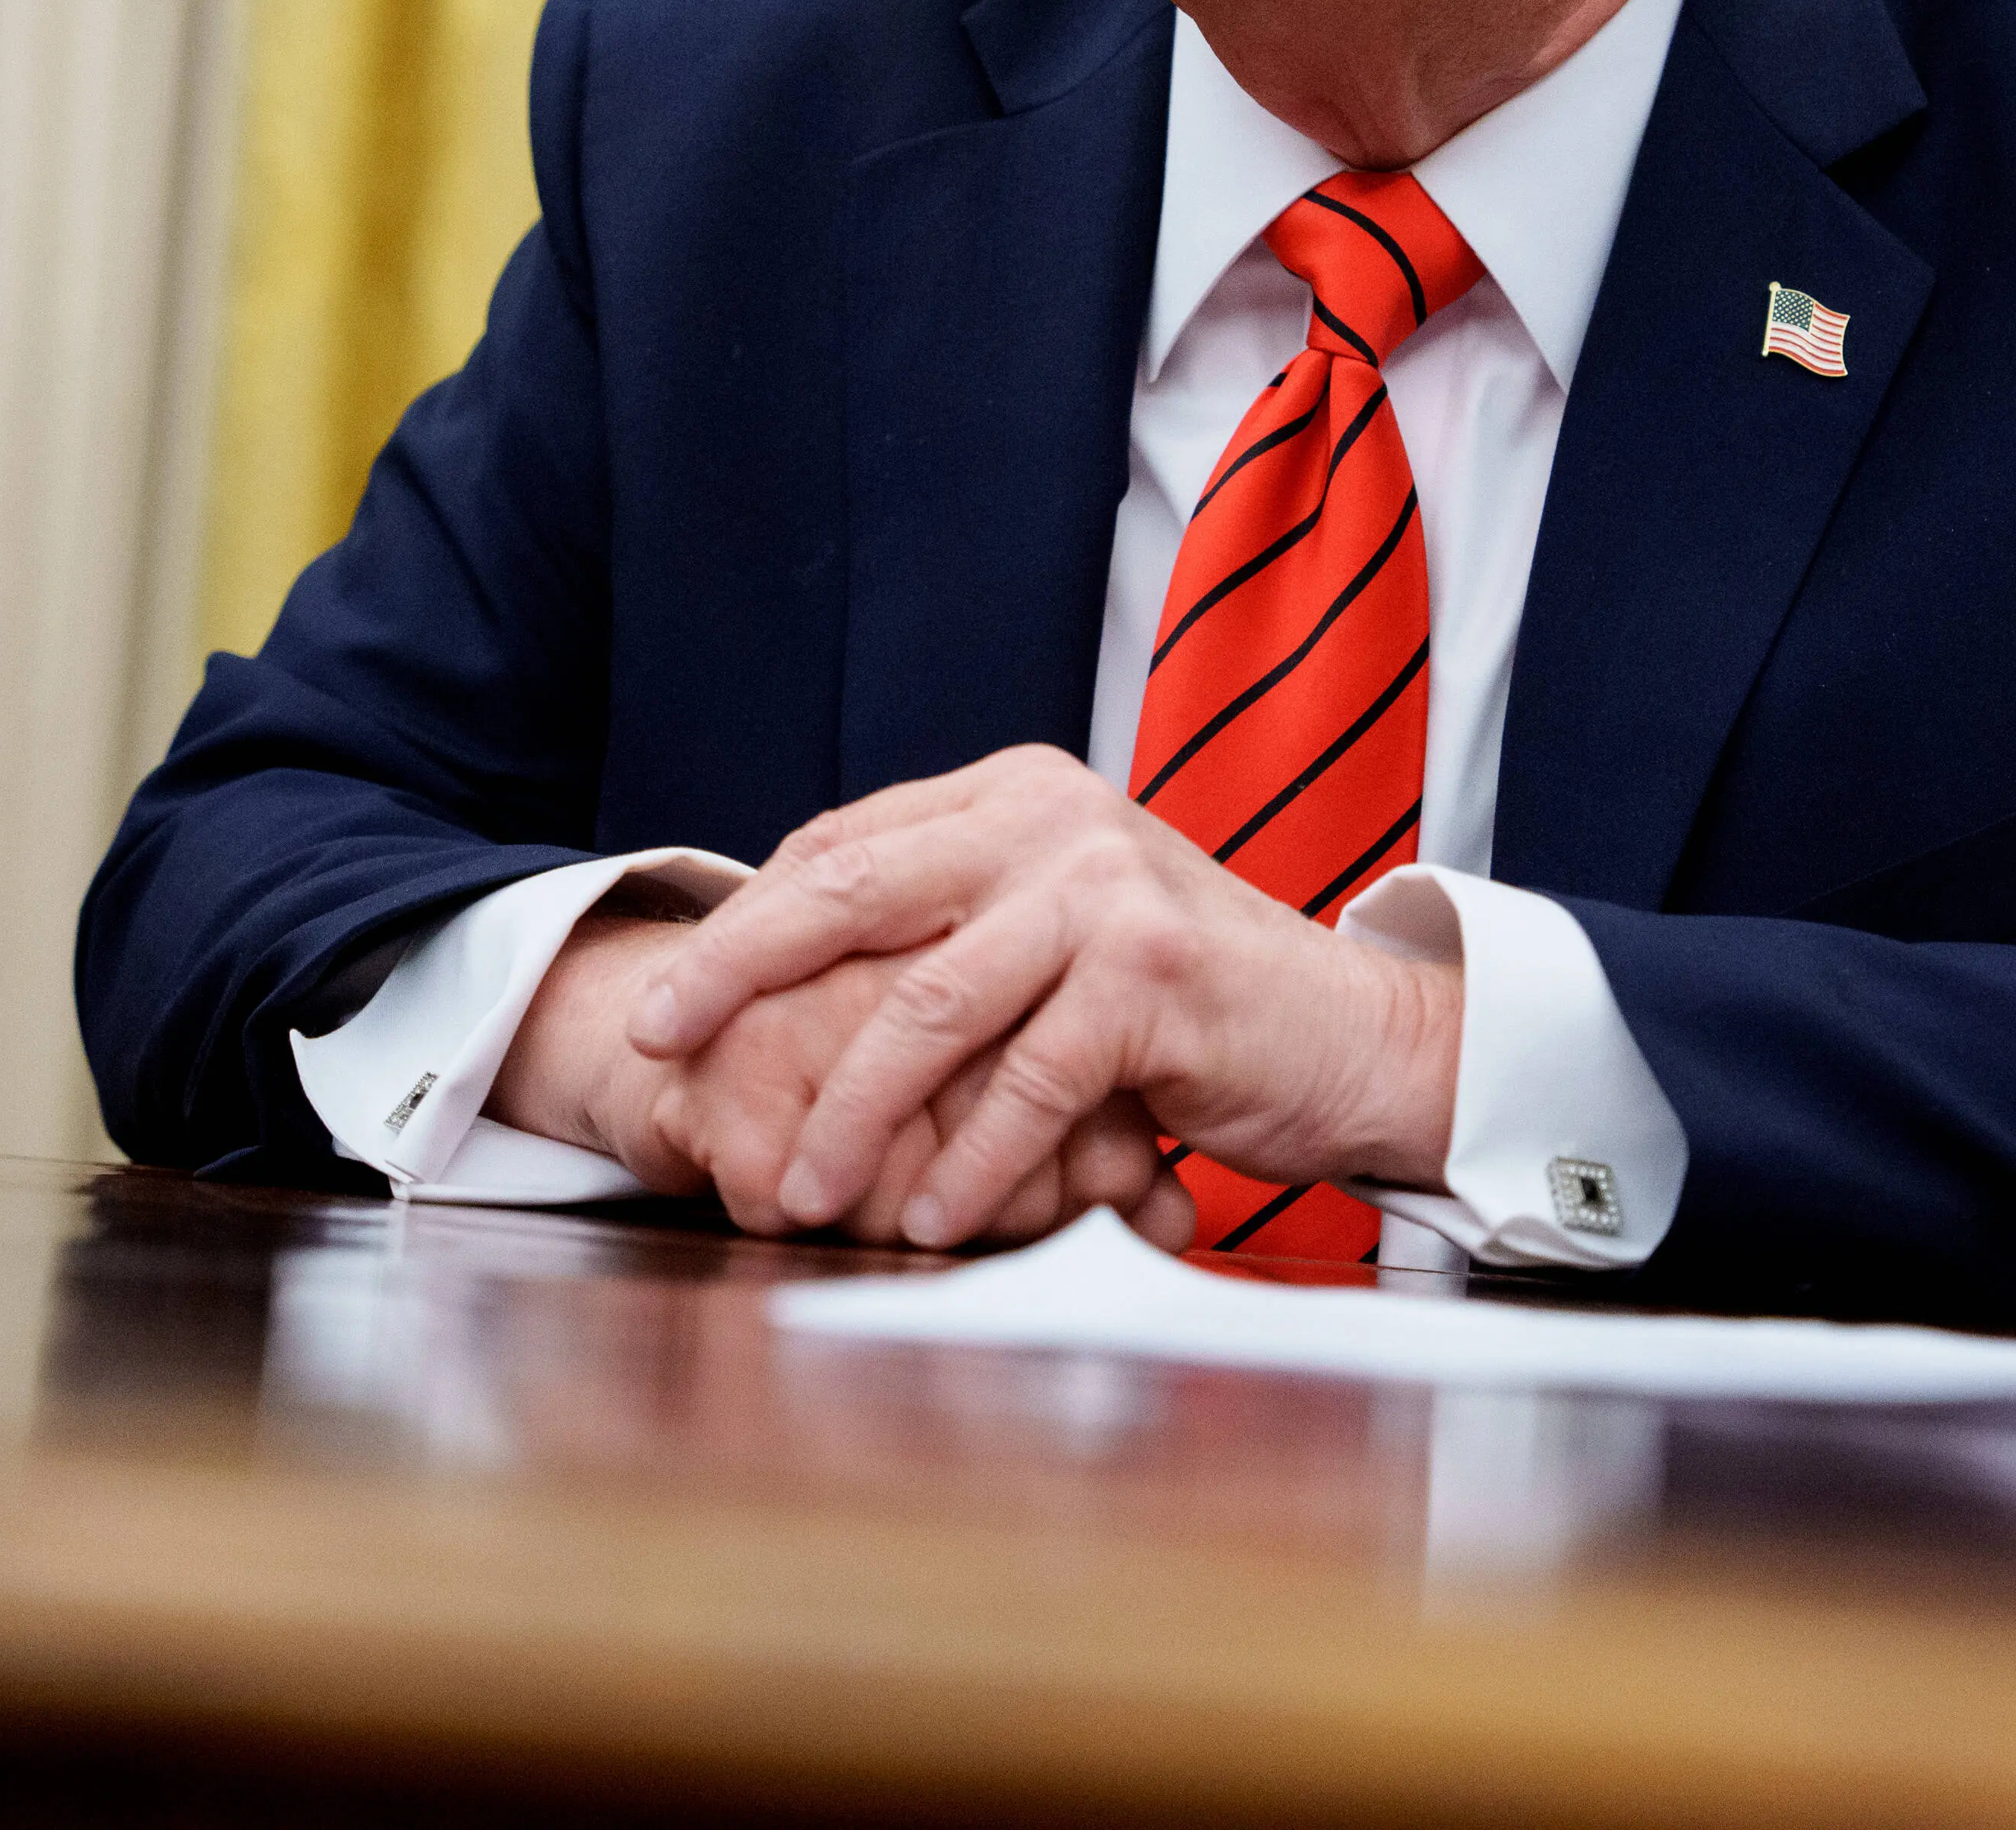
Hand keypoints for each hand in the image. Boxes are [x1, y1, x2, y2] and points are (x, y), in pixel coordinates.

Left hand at [626, 745, 1461, 1249]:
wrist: (1355, 1037)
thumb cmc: (1194, 1005)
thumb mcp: (1065, 929)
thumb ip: (958, 924)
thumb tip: (788, 968)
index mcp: (1020, 794)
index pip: (846, 845)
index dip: (749, 922)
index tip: (674, 996)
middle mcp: (1055, 821)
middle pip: (852, 894)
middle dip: (737, 974)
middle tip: (660, 1043)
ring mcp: (1106, 894)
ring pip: (926, 1006)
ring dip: (849, 1112)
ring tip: (797, 1191)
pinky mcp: (1152, 980)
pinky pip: (1023, 1084)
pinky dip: (967, 1165)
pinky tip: (929, 1222)